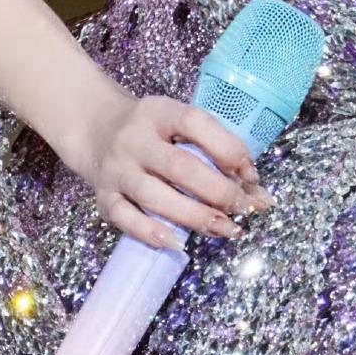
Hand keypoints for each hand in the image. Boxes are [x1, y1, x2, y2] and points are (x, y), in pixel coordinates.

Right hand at [75, 86, 270, 249]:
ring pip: (155, 196)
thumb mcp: (179, 125)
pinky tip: (178, 242)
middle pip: (180, 167)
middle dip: (219, 191)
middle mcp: (134, 139)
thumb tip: (259, 196)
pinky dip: (151, 232)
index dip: (229, 149)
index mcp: (159, 112)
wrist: (96, 129)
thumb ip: (216, 151)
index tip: (251, 174)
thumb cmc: (154, 132)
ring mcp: (116, 169)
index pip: (196, 123)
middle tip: (245, 208)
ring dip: (195, 217)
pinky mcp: (104, 197)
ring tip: (227, 229)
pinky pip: (126, 218)